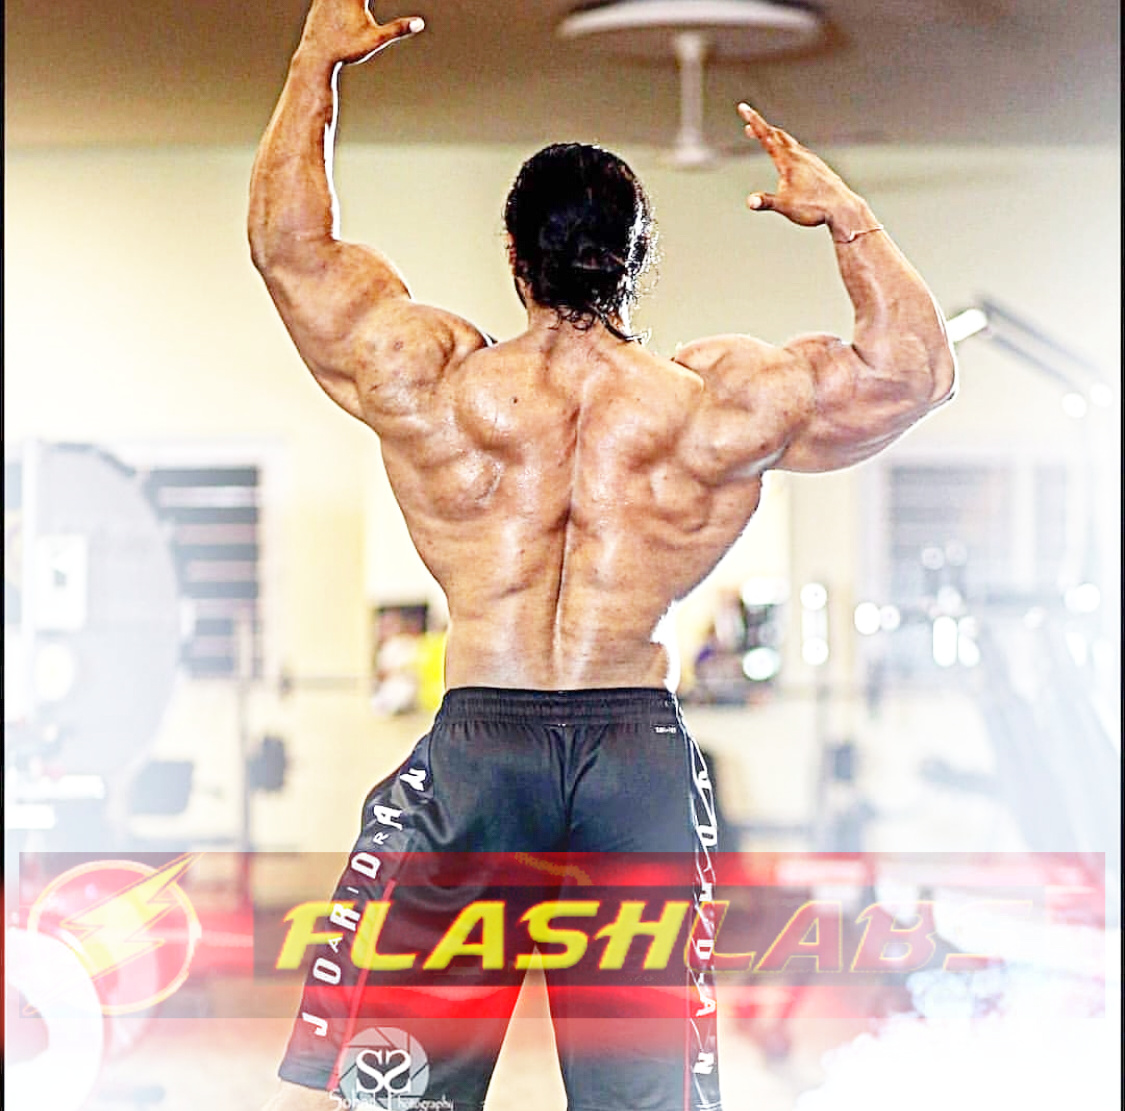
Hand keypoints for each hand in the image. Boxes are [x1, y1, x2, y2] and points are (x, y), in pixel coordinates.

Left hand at [301, 0, 423, 65]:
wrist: (317, 56)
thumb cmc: (347, 50)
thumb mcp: (375, 40)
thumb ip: (398, 29)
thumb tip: (420, 24)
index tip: (368, 5)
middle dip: (362, 0)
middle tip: (363, 9)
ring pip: (344, 0)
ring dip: (357, 2)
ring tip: (350, 23)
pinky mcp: (319, 0)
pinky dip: (339, 3)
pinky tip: (339, 19)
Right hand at [738, 103, 859, 228]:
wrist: (842, 208)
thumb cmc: (814, 207)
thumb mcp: (786, 206)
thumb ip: (766, 202)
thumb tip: (751, 202)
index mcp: (788, 162)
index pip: (766, 137)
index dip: (753, 121)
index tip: (743, 108)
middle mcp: (799, 156)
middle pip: (777, 135)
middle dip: (761, 128)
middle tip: (748, 124)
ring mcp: (809, 159)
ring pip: (789, 141)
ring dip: (774, 136)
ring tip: (767, 135)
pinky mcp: (816, 165)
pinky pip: (798, 149)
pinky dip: (788, 145)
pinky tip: (789, 152)